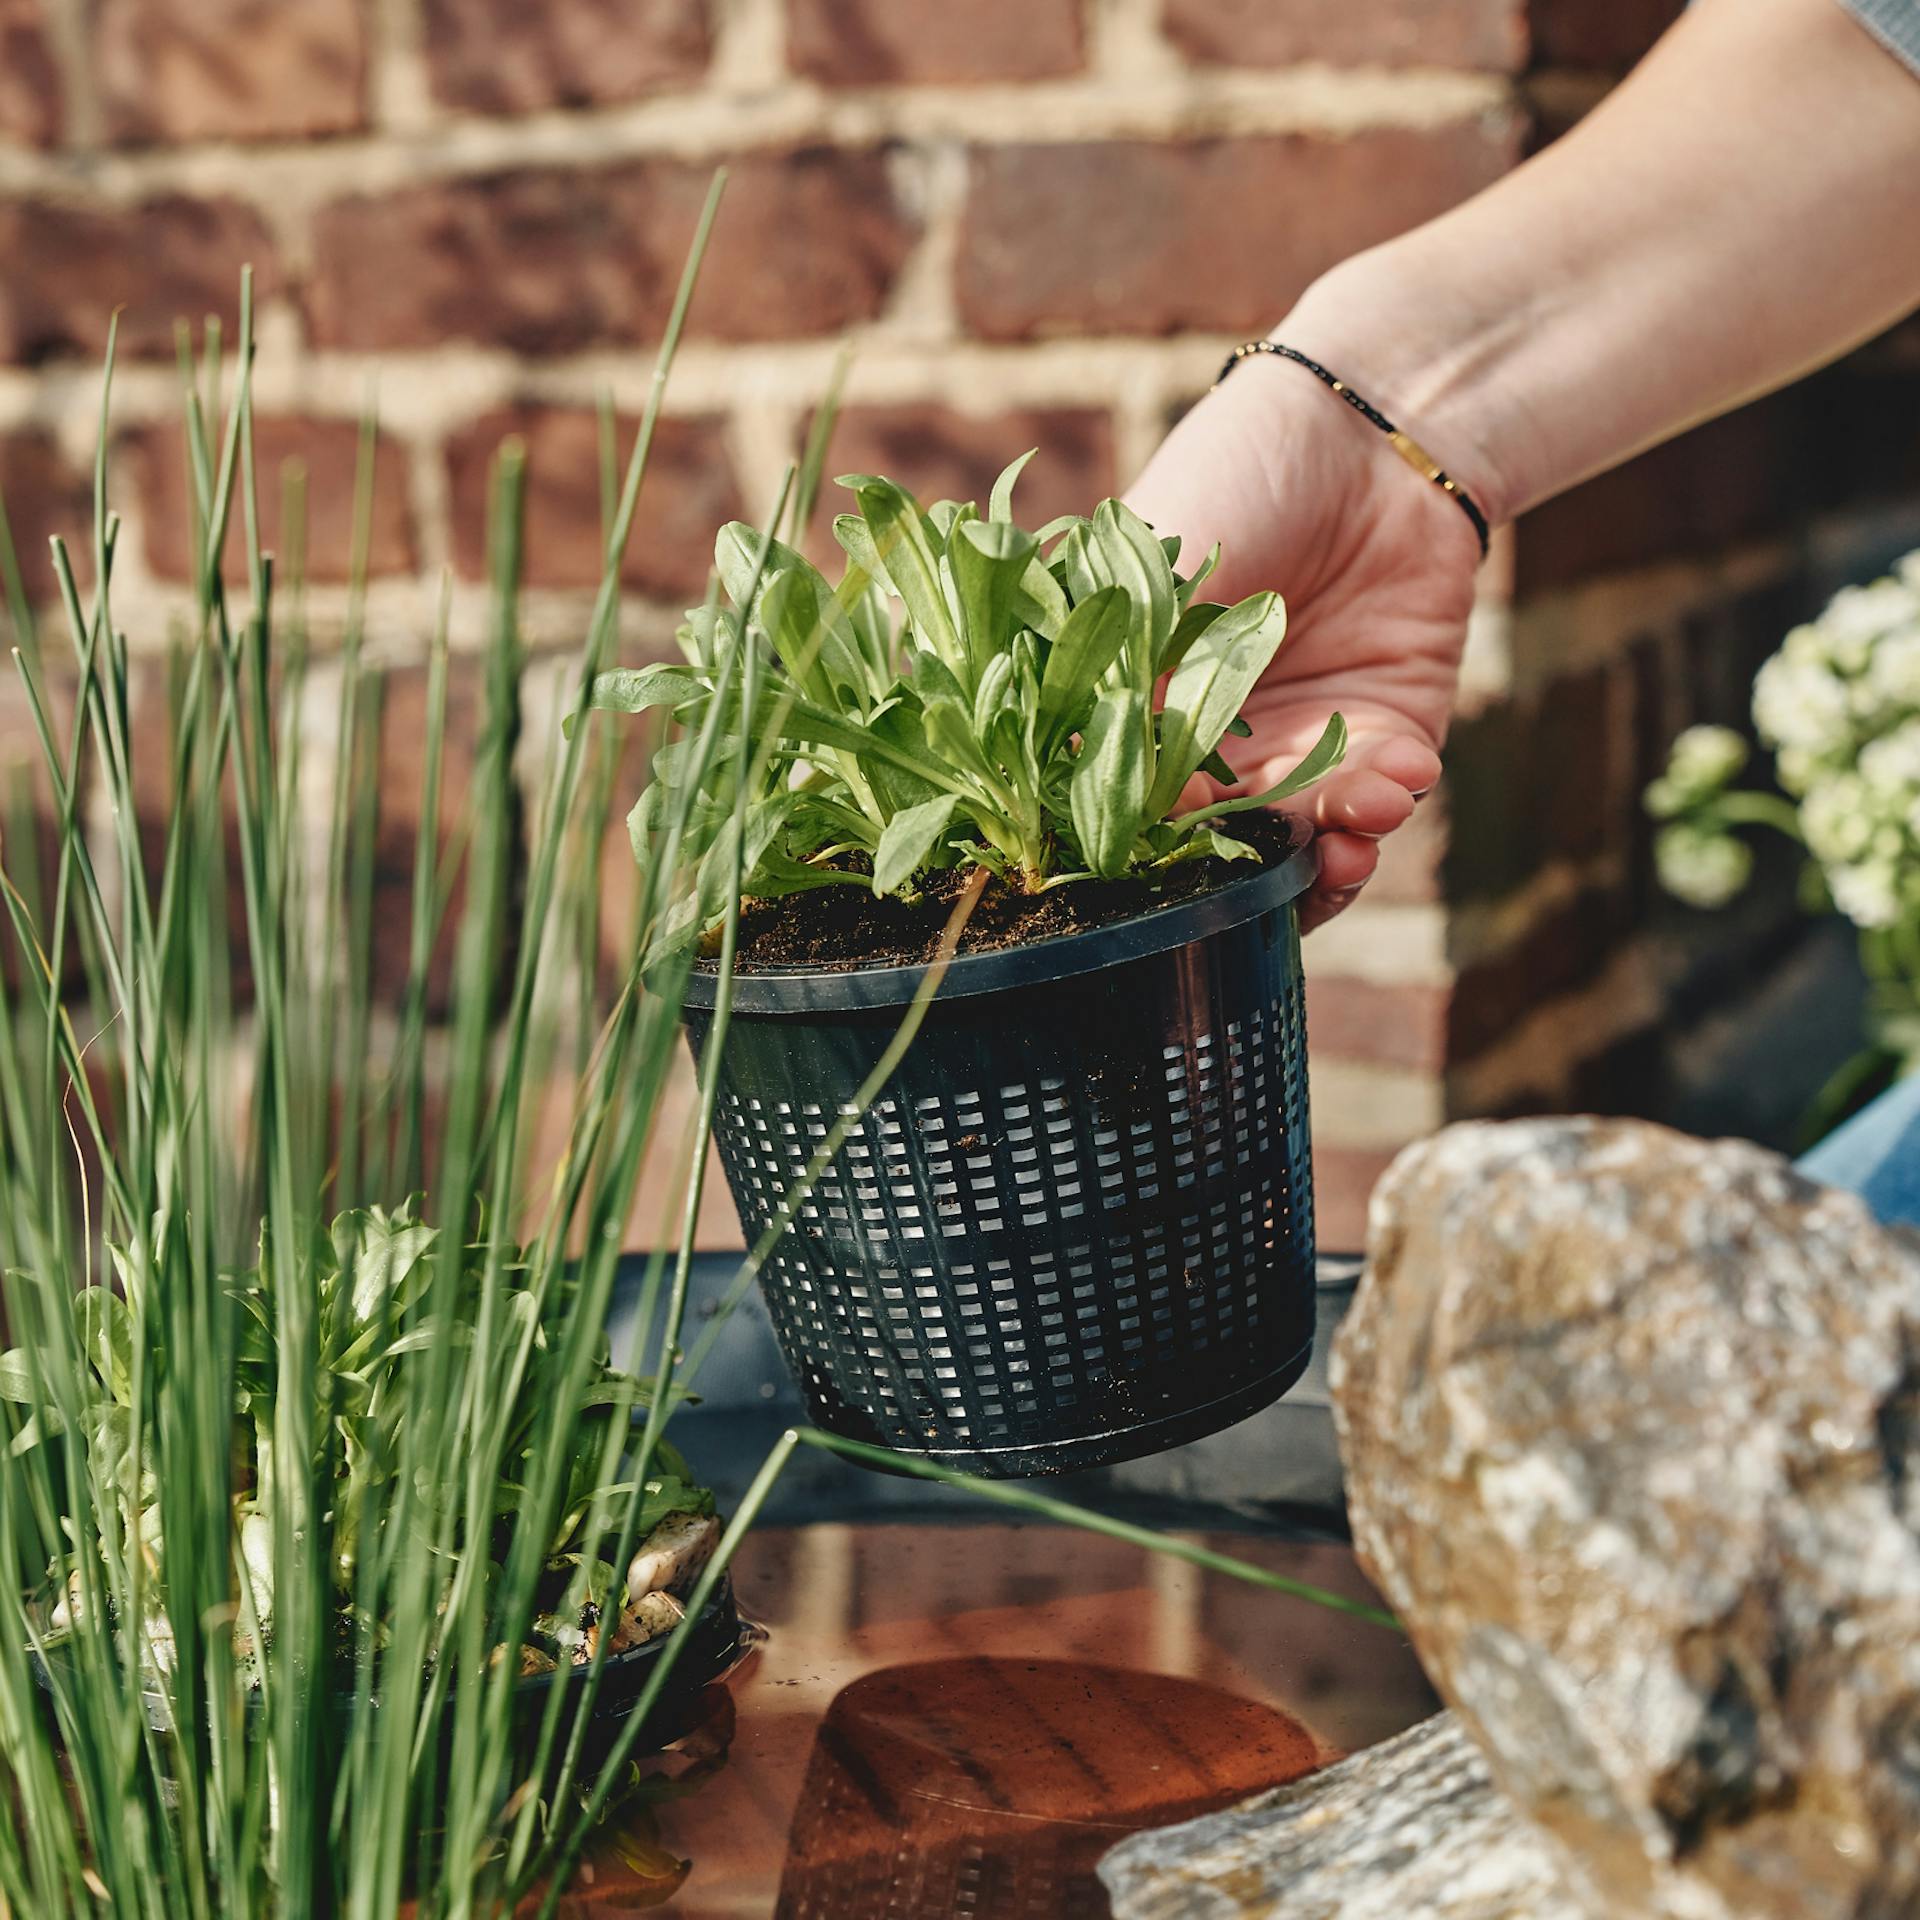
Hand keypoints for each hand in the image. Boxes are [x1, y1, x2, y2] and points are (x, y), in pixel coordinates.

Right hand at [1127, 353, 1481, 929]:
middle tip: (1278, 855)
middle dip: (1252, 866)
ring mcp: (1299, 751)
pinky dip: (1388, 806)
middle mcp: (1212, 750)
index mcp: (1136, 717)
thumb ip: (1130, 697)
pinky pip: (1379, 804)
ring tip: (1355, 826)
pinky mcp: (1386, 738)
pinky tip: (1399, 775)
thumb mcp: (1152, 587)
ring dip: (1329, 849)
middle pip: (1217, 849)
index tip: (1170, 861)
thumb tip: (1104, 807)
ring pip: (1302, 844)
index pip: (1129, 813)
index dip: (1151, 852)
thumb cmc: (1232, 481)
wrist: (1368, 425)